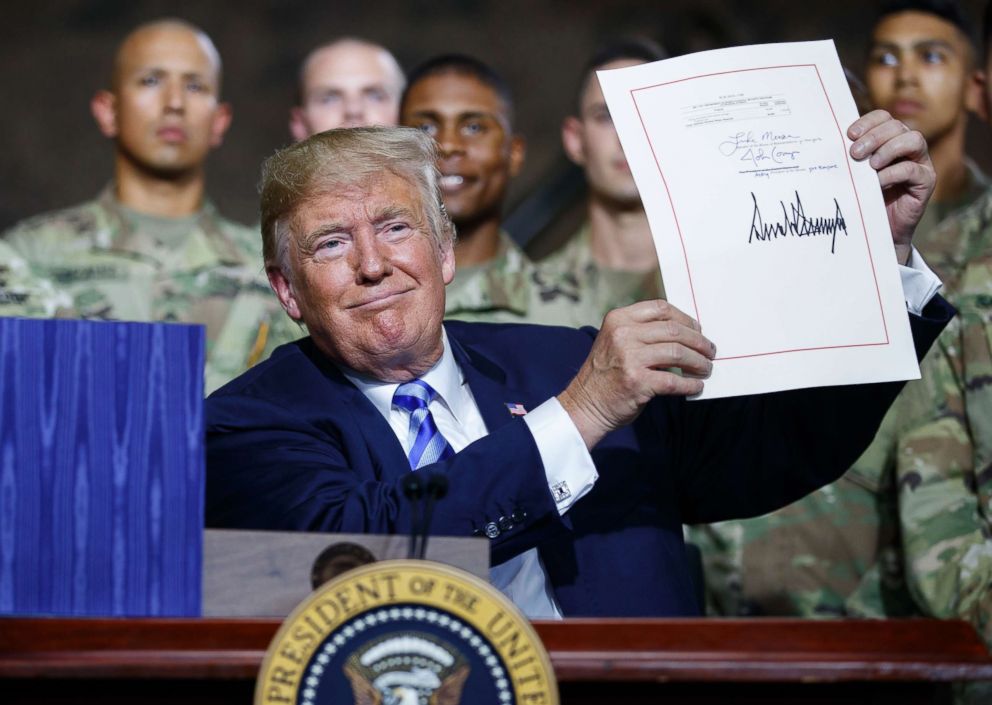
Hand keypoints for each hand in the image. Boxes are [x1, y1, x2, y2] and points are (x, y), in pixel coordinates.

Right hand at [558, 300, 715, 448]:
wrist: (585, 405)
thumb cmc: (606, 374)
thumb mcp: (616, 341)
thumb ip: (642, 332)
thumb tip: (685, 332)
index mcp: (618, 319)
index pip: (661, 309)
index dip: (685, 318)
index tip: (697, 330)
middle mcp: (623, 334)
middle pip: (674, 330)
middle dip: (698, 342)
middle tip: (709, 351)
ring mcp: (629, 358)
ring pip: (678, 353)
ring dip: (698, 362)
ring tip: (706, 368)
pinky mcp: (637, 382)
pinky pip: (675, 381)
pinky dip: (690, 384)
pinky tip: (696, 386)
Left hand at [847, 109, 934, 264]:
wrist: (877, 229)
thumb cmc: (864, 198)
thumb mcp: (855, 174)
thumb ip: (851, 158)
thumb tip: (832, 143)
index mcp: (890, 139)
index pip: (884, 118)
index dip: (868, 122)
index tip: (849, 134)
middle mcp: (908, 147)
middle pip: (897, 126)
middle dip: (874, 137)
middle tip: (854, 154)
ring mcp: (920, 163)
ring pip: (913, 140)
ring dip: (889, 149)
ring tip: (871, 165)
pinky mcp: (926, 181)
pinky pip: (913, 169)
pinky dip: (893, 173)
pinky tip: (877, 183)